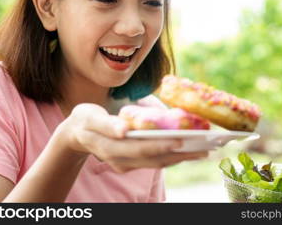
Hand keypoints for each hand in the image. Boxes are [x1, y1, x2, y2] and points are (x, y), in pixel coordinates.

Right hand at [54, 103, 207, 172]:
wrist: (77, 134)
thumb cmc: (85, 120)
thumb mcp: (89, 117)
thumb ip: (106, 124)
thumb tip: (124, 129)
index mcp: (110, 146)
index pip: (140, 148)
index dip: (160, 145)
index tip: (180, 140)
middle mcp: (120, 159)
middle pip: (154, 158)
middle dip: (179, 154)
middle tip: (203, 148)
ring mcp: (126, 164)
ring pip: (157, 162)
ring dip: (180, 158)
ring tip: (202, 151)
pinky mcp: (131, 163)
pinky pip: (155, 161)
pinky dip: (172, 157)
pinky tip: (187, 151)